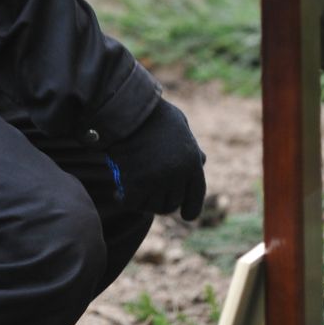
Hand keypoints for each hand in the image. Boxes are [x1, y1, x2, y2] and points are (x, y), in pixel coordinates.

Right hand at [103, 97, 205, 219]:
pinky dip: (126, 200)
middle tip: (151, 191)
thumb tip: (202, 161)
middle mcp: (178, 174)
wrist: (129, 108)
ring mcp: (157, 180)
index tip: (186, 216)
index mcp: (192, 162)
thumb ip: (191, 147)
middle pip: (172, 204)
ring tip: (136, 186)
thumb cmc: (155, 114)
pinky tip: (121, 195)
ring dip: (145, 201)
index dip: (191, 209)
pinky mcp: (135, 183)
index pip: (195, 196)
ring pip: (153, 206)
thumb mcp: (181, 127)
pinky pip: (133, 203)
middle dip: (163, 200)